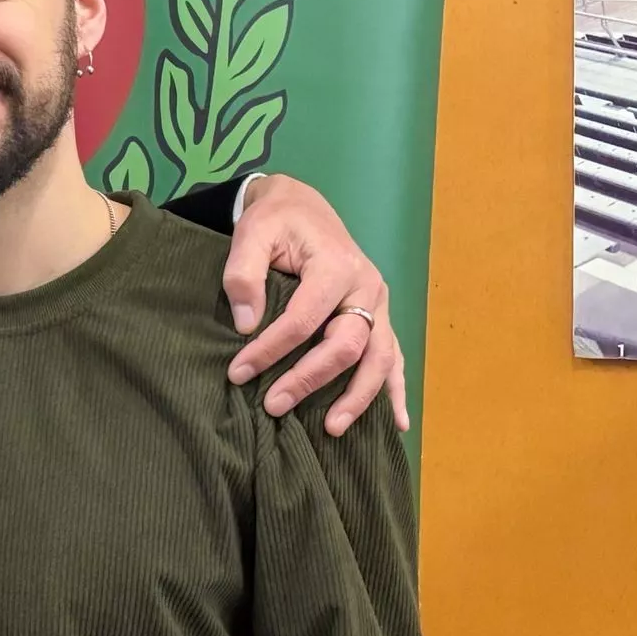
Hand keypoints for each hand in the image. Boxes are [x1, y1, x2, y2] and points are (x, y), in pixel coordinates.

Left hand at [220, 174, 407, 436]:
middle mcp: (367, 288)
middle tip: (273, 406)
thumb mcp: (252, 234)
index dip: (271, 350)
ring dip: (358, 397)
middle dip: (310, 380)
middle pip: (347, 345)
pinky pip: (395, 358)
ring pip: (380, 358)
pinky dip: (395, 391)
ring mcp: (380, 304)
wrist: (303, 207)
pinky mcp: (381, 316)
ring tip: (332, 429)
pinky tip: (397, 424)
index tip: (238, 372)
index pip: (304, 320)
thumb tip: (246, 325)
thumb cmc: (275, 221)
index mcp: (336, 266)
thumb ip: (243, 274)